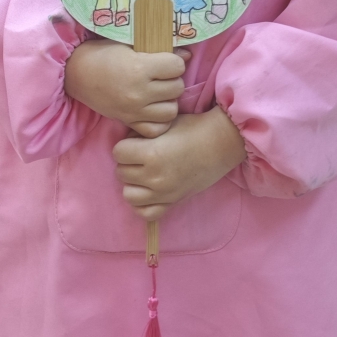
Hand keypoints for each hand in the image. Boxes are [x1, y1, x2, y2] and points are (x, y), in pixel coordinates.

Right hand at [65, 38, 187, 136]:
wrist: (76, 73)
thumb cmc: (102, 54)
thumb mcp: (130, 44)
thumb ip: (158, 49)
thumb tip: (187, 55)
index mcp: (139, 68)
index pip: (177, 66)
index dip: (173, 62)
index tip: (164, 61)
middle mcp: (139, 92)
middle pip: (177, 88)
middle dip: (172, 80)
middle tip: (161, 76)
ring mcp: (134, 110)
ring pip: (171, 110)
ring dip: (168, 100)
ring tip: (158, 93)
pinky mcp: (128, 122)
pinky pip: (156, 129)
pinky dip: (158, 120)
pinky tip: (153, 109)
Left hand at [113, 106, 246, 218]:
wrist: (219, 143)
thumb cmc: (192, 128)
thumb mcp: (163, 124)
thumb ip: (141, 134)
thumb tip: (126, 142)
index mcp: (151, 154)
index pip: (117, 153)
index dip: (126, 145)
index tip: (137, 142)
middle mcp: (155, 177)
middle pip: (121, 173)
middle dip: (128, 162)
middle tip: (142, 156)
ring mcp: (163, 193)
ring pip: (128, 195)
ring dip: (133, 183)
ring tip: (144, 173)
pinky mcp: (172, 202)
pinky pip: (145, 212)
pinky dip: (143, 204)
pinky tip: (148, 191)